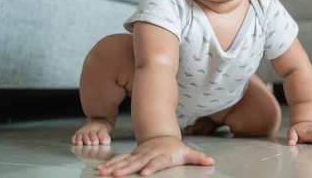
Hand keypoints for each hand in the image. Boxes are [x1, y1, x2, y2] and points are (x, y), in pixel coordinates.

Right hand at [97, 136, 214, 175]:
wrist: (162, 137)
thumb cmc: (175, 149)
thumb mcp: (187, 153)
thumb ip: (198, 158)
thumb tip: (211, 161)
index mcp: (161, 155)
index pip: (156, 162)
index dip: (151, 167)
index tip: (144, 173)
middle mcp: (147, 155)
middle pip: (136, 162)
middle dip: (126, 169)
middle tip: (116, 176)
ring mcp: (138, 155)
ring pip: (124, 161)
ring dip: (113, 167)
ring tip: (103, 173)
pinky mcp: (131, 157)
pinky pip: (119, 161)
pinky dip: (110, 164)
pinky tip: (101, 170)